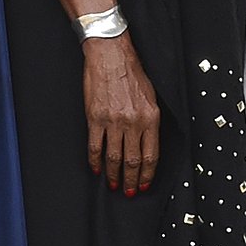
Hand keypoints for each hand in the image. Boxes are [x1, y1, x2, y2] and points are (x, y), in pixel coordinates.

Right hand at [84, 35, 159, 194]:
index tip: (144, 184)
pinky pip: (95, 146)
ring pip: (114, 157)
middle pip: (133, 160)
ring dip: (114, 174)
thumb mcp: (150, 96)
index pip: (150, 155)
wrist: (111, 54)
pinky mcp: (95, 117)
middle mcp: (133, 122)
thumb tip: (146, 143)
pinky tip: (96, 169)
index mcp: (150, 117)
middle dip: (131, 180)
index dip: (147, 173)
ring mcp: (113, 121)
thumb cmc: (131, 72)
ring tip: (114, 184)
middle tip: (129, 191)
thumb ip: (149, 120)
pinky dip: (95, 161)